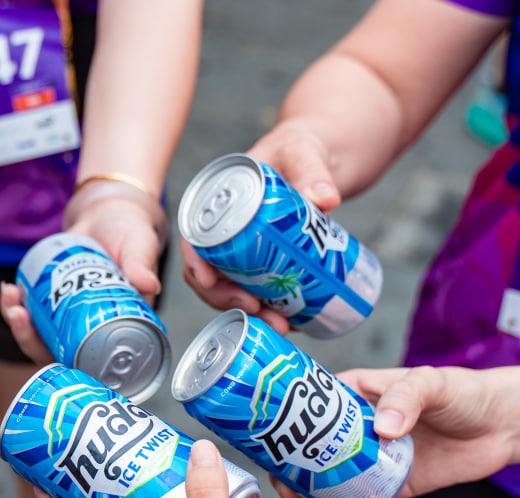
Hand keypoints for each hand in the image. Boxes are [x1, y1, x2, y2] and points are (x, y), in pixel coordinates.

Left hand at [1, 190, 167, 364]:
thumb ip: (142, 263)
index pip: (93, 361)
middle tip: (19, 314)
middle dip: (31, 339)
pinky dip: (17, 305)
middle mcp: (93, 328)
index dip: (67, 362)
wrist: (108, 214)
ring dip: (18, 322)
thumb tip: (148, 284)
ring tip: (10, 296)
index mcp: (118, 328)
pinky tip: (9, 291)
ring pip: (42, 334)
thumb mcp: (140, 246)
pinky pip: (33, 312)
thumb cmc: (131, 233)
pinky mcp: (55, 301)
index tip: (46, 346)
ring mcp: (71, 316)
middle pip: (58, 351)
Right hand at [182, 119, 343, 335]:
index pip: (194, 236)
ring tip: (281, 326)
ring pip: (235, 288)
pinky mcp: (264, 263)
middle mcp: (225, 231)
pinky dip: (270, 309)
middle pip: (212, 272)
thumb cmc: (299, 149)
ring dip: (252, 312)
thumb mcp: (302, 152)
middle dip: (228, 299)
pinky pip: (258, 290)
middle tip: (259, 310)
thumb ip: (312, 171)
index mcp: (219, 202)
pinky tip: (290, 323)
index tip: (209, 281)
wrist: (318, 161)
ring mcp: (244, 250)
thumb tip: (326, 199)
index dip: (195, 262)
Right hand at [272, 365, 514, 497]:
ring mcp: (372, 460)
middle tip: (289, 490)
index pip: (310, 409)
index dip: (289, 429)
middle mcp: (357, 430)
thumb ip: (407, 398)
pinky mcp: (392, 487)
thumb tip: (384, 428)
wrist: (503, 425)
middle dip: (294, 472)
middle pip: (312, 451)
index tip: (276, 448)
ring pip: (330, 481)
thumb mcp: (432, 382)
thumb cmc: (464, 392)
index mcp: (356, 395)